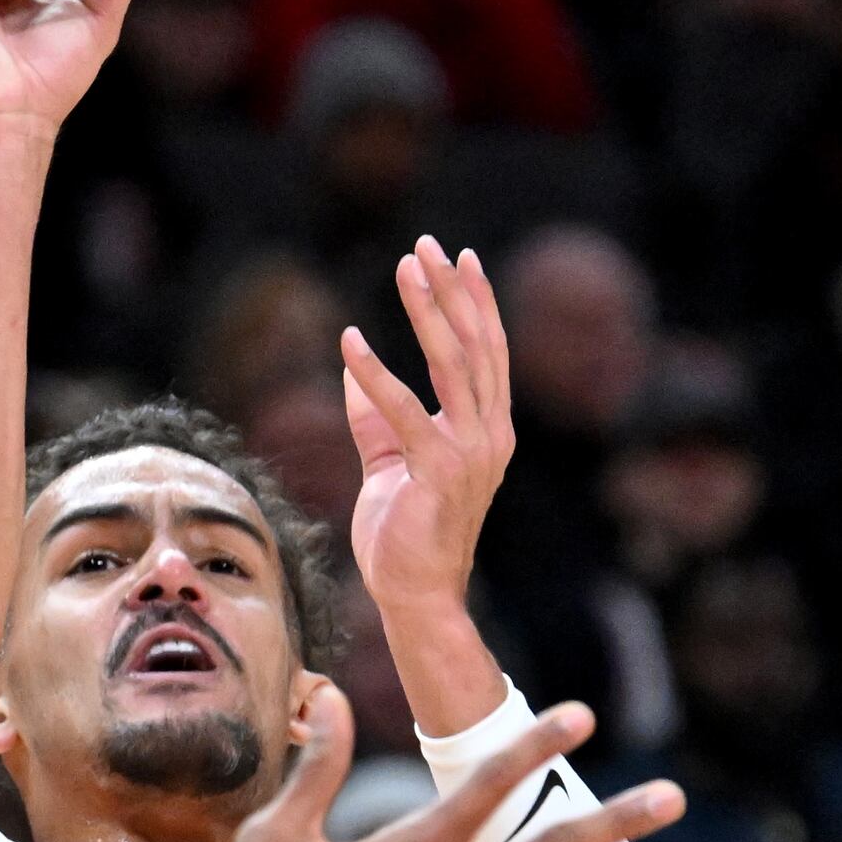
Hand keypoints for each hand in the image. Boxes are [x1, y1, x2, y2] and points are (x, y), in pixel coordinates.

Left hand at [343, 238, 513, 624]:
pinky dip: (376, 375)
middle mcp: (490, 434)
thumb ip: (376, 416)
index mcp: (489, 430)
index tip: (461, 257)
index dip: (476, 301)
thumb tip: (354, 366)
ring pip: (452, 365)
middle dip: (453, 290)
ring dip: (428, 311)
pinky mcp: (439, 472)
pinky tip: (351, 342)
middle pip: (475, 345)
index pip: (488, 352)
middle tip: (428, 245)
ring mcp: (470, 453)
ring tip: (406, 268)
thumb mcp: (389, 464)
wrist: (417, 597)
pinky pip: (405, 412)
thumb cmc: (404, 535)